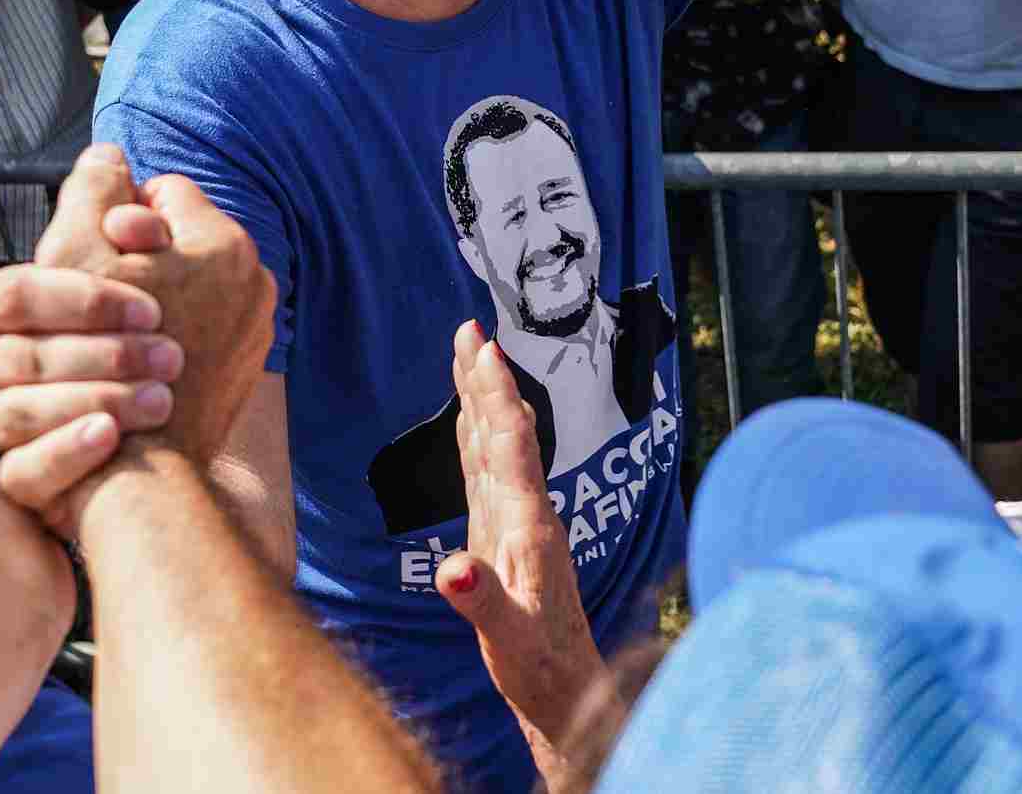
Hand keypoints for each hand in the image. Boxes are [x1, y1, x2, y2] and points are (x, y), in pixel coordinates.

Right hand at [0, 144, 277, 473]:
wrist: (139, 469)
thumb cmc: (99, 358)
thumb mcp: (76, 254)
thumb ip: (91, 192)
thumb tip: (109, 153)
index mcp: (223, 243)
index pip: (162, 192)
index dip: (112, 216)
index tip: (88, 251)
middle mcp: (254, 283)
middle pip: (177, 242)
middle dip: (134, 257)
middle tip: (98, 288)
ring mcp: (253, 333)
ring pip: (186, 289)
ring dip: (145, 300)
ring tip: (113, 331)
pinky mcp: (240, 375)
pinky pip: (197, 334)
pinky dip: (163, 339)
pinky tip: (130, 365)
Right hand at [434, 321, 614, 773]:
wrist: (568, 692)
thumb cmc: (541, 669)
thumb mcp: (510, 640)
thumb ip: (482, 603)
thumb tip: (454, 571)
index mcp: (528, 526)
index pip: (511, 446)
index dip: (496, 396)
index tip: (484, 349)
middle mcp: (526, 514)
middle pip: (504, 432)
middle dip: (487, 380)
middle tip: (469, 329)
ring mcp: (515, 524)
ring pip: (495, 446)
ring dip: (482, 399)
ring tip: (470, 355)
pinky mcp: (503, 538)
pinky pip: (487, 472)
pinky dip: (476, 436)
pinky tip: (470, 419)